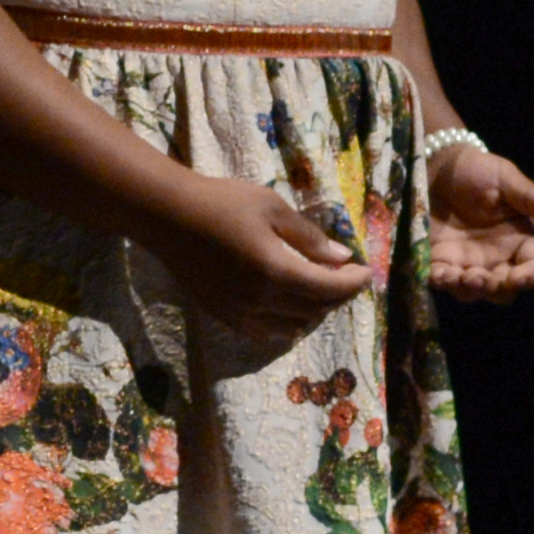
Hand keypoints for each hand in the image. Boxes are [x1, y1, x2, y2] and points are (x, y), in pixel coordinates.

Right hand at [155, 182, 382, 356]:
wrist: (167, 216)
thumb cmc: (222, 202)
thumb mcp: (272, 208)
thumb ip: (309, 237)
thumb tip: (341, 257)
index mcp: (276, 272)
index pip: (330, 288)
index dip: (354, 282)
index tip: (367, 270)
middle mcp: (261, 300)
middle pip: (315, 309)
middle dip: (338, 295)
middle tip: (346, 276)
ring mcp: (240, 312)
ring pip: (293, 324)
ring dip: (314, 310)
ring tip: (319, 291)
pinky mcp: (223, 315)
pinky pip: (264, 331)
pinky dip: (285, 323)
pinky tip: (289, 311)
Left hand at [424, 146, 533, 298]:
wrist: (436, 165)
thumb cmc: (477, 170)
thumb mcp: (507, 181)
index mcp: (520, 240)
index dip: (529, 278)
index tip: (516, 278)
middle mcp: (496, 257)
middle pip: (504, 290)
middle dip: (494, 289)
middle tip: (479, 277)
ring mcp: (466, 261)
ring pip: (472, 291)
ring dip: (467, 290)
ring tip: (456, 276)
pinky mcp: (438, 260)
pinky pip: (441, 280)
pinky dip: (440, 282)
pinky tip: (437, 275)